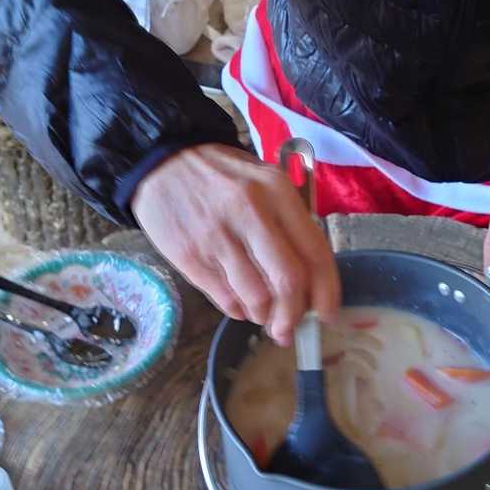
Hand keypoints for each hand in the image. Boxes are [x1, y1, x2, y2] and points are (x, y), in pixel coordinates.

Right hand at [131, 143, 339, 343]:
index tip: (327, 313)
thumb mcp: (263, 181)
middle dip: (294, 315)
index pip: (315, 253)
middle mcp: (251, 213)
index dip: (326, 292)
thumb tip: (309, 280)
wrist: (162, 160)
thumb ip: (287, 222)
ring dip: (264, 316)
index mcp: (277, 192)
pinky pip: (224, 298)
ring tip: (262, 315)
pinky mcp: (190, 256)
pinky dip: (237, 310)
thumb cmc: (220, 175)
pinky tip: (239, 305)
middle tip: (290, 329)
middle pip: (289, 281)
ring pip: (256, 296)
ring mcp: (218, 236)